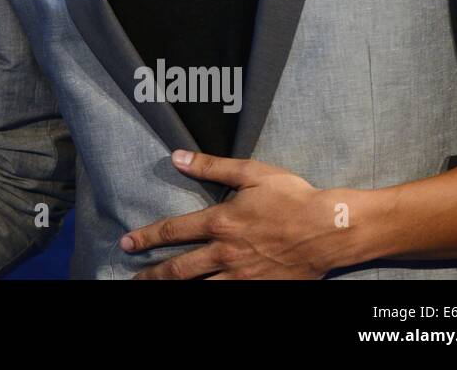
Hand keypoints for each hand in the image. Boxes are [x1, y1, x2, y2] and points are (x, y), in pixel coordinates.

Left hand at [123, 150, 348, 279]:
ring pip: (200, 288)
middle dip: (152, 274)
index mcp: (220, 222)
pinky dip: (209, 298)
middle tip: (132, 279)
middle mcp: (225, 252)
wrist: (330, 229)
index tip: (126, 243)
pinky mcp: (259, 290)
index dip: (146, 238)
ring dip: (174, 290)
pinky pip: (228, 298)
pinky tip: (196, 299)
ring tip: (155, 291)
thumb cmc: (292, 197)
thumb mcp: (251, 173)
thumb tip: (176, 157)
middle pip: (179, 269)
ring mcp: (242, 275)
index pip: (172, 231)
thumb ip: (210, 166)